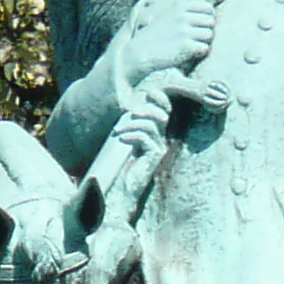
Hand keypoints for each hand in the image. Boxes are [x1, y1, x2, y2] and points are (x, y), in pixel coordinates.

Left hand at [106, 87, 172, 207]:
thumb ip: (131, 125)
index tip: (149, 94)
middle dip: (145, 109)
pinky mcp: (154, 157)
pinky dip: (130, 135)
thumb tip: (129, 107)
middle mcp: (161, 139)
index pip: (165, 110)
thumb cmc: (123, 166)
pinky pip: (144, 137)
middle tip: (130, 113)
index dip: (160, 99)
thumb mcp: (127, 140)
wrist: (124, 189)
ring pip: (150, 125)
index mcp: (156, 133)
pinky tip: (121, 139)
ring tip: (118, 132)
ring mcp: (159, 148)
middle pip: (160, 114)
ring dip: (132, 125)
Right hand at [122, 0, 216, 83]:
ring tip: (193, 45)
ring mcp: (185, 31)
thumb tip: (208, 10)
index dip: (208, 17)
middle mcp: (183, 16)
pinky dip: (200, 52)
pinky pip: (204, 48)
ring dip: (204, 41)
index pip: (208, 7)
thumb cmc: (155, 35)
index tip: (202, 25)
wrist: (140, 52)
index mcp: (180, 6)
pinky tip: (191, 53)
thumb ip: (185, 11)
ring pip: (209, 34)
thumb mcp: (168, 15)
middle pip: (211, 21)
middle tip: (197, 37)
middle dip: (206, 29)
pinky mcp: (186, 47)